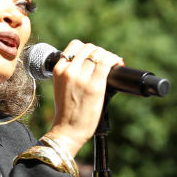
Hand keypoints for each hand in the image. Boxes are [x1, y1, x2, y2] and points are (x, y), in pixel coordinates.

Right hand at [44, 39, 123, 156]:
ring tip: (113, 63)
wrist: (67, 130)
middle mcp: (69, 70)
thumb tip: (94, 64)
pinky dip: (115, 59)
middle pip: (89, 48)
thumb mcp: (62, 87)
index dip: (87, 49)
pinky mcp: (95, 85)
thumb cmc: (67, 112)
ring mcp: (82, 77)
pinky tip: (118, 63)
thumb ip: (73, 73)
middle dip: (99, 52)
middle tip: (106, 61)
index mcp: (59, 69)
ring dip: (108, 55)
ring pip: (99, 53)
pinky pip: (107, 62)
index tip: (94, 57)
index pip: (75, 46)